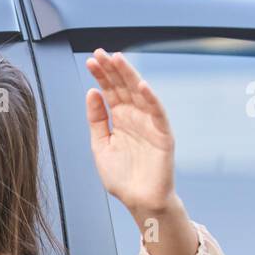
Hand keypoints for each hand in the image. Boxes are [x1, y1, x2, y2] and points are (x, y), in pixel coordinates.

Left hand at [84, 48, 175, 216]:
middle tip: (100, 52)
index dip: (101, 76)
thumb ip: (96, 120)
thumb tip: (91, 92)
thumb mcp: (100, 145)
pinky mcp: (163, 135)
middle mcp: (135, 117)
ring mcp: (150, 124)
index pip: (110, 92)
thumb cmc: (122, 177)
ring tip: (117, 60)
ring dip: (130, 76)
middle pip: (123, 88)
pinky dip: (151, 99)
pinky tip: (142, 85)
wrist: (139, 201)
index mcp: (120, 119)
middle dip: (112, 70)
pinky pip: (158, 114)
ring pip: (140, 94)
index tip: (90, 60)